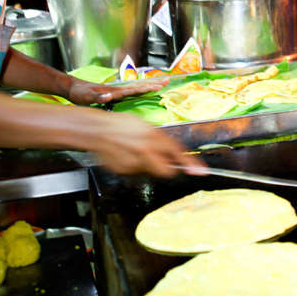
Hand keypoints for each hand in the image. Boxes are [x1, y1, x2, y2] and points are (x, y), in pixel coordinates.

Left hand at [66, 78, 168, 105]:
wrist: (73, 88)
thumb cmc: (79, 94)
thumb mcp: (86, 97)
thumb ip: (98, 97)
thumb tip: (109, 96)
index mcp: (114, 91)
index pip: (134, 89)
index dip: (147, 88)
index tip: (159, 86)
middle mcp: (118, 89)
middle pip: (140, 85)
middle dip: (154, 83)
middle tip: (167, 81)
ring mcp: (117, 90)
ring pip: (137, 86)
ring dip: (150, 85)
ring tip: (162, 83)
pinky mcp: (115, 93)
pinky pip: (133, 90)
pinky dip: (142, 88)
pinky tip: (146, 89)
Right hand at [87, 110, 207, 177]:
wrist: (96, 129)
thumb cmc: (120, 124)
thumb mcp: (145, 126)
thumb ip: (159, 139)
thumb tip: (172, 152)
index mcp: (152, 135)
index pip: (177, 151)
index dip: (190, 163)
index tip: (200, 171)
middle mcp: (145, 150)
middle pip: (166, 171)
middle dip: (167, 168)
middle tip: (160, 160)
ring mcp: (133, 162)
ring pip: (149, 171)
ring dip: (147, 165)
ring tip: (135, 151)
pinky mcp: (122, 170)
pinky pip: (134, 172)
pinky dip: (133, 166)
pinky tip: (125, 154)